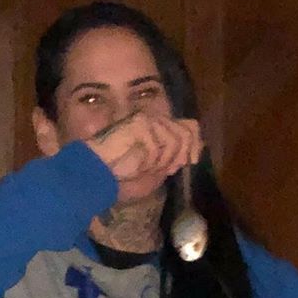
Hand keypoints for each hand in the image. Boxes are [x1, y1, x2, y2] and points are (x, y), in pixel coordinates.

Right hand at [86, 112, 202, 190]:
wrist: (98, 175)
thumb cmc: (123, 177)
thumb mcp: (157, 170)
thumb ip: (176, 157)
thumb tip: (198, 146)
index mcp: (160, 130)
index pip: (190, 127)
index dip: (195, 144)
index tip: (191, 162)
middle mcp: (155, 121)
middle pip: (185, 133)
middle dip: (178, 157)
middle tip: (162, 169)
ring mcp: (146, 120)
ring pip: (174, 141)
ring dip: (162, 161)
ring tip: (144, 167)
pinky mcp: (139, 123)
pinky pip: (157, 145)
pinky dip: (149, 160)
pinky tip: (136, 164)